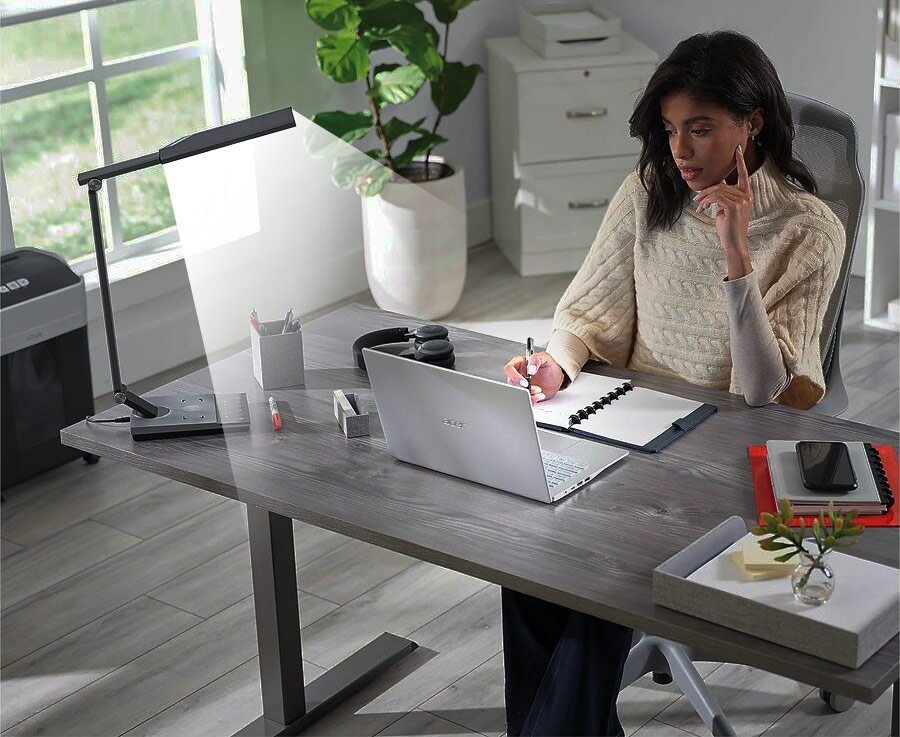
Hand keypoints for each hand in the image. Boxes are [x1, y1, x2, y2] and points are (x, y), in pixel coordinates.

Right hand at [503, 351, 564, 403]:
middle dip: (524, 388)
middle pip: (512, 383)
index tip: (525, 382)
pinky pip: (524, 399)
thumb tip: (531, 367)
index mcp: (519, 363)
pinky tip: (540, 395)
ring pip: (518, 393)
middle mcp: (518, 374)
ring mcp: (521, 385)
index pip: (509, 369)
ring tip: (540, 390)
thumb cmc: (549, 367)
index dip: (514, 376)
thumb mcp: (546, 359)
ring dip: (529, 395)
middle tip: (536, 388)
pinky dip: (532, 400)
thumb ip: (538, 358)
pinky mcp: (525, 394)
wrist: (556, 379)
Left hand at [693, 144, 753, 278]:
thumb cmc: (728, 227)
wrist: (733, 243)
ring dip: (704, 197)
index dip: (740, 161)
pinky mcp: (734, 206)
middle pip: (722, 184)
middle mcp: (746, 196)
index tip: (737, 149)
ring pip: (717, 190)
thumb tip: (712, 188)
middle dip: (706, 191)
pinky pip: (716, 197)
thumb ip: (722, 197)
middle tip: (697, 199)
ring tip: (698, 204)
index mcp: (746, 194)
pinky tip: (702, 208)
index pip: (743, 174)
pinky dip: (706, 201)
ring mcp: (742, 200)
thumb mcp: (724, 209)